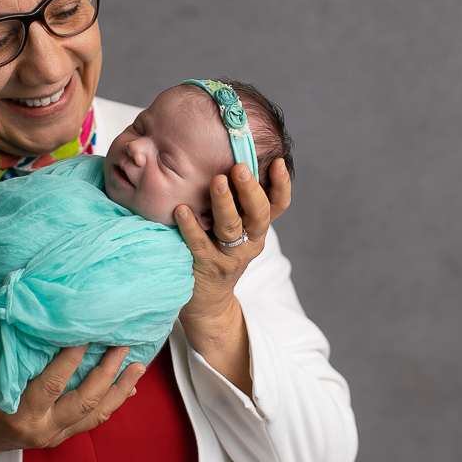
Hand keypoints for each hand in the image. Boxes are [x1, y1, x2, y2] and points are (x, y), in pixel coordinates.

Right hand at [0, 338, 142, 461]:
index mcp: (20, 416)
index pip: (52, 385)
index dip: (71, 360)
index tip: (86, 334)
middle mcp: (43, 429)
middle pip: (84, 400)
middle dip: (107, 372)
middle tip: (122, 344)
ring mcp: (54, 435)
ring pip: (95, 414)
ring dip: (119, 389)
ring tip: (138, 365)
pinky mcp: (60, 436)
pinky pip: (93, 420)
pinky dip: (112, 402)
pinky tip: (130, 386)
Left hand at [172, 158, 290, 393]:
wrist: (206, 303)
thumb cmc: (217, 253)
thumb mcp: (234, 230)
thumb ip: (235, 203)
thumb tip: (226, 159)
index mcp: (258, 230)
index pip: (277, 206)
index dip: (281, 186)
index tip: (277, 162)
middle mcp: (249, 243)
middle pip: (258, 214)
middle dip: (251, 189)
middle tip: (240, 167)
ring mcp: (228, 257)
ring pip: (231, 228)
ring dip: (224, 203)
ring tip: (217, 180)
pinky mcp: (206, 267)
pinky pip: (198, 245)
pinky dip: (191, 227)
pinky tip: (181, 210)